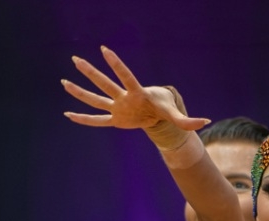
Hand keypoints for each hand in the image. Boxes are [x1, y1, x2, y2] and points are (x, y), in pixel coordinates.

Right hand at [63, 47, 209, 139]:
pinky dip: (83, 120)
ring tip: (63, 82)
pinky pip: (97, 121)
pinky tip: (68, 116)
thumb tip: (205, 122)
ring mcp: (117, 108)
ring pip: (96, 99)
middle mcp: (124, 98)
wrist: (156, 115)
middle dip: (91, 72)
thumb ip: (188, 120)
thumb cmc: (164, 108)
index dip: (117, 64)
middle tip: (75, 59)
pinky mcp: (115, 119)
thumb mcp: (175, 114)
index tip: (104, 50)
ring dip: (80, 92)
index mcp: (137, 93)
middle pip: (105, 84)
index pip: (126, 77)